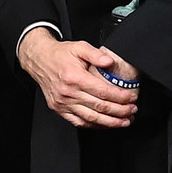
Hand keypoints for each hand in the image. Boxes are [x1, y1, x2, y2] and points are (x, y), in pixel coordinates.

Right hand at [18, 33, 140, 127]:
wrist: (39, 59)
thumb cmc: (60, 54)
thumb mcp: (79, 47)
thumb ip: (96, 54)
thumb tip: (109, 61)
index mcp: (75, 78)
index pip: (103, 92)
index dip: (121, 97)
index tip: (132, 98)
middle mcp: (68, 93)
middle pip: (100, 107)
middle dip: (121, 111)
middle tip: (132, 110)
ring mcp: (63, 103)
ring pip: (91, 118)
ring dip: (111, 122)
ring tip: (125, 121)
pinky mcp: (59, 109)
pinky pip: (79, 122)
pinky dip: (94, 125)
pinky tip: (106, 124)